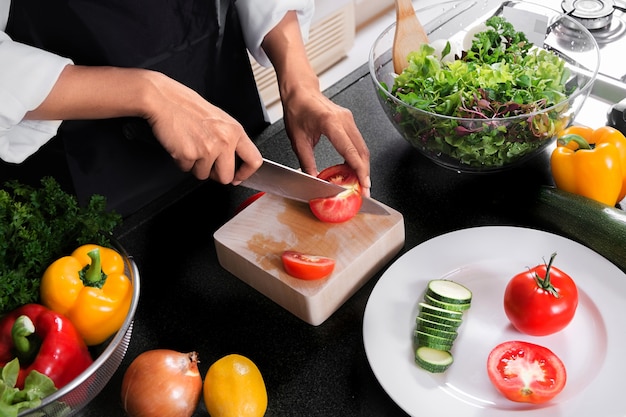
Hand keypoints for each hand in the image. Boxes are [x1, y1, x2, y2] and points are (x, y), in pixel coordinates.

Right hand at [143, 72, 262, 182]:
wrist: (163, 99)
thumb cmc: (187, 106)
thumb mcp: (219, 119)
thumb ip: (229, 139)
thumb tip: (234, 161)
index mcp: (235, 131)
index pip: (253, 160)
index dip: (245, 173)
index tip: (238, 177)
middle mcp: (224, 141)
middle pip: (226, 177)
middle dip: (215, 174)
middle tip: (206, 162)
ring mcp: (207, 149)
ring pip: (204, 175)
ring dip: (195, 166)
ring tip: (190, 145)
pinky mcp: (189, 155)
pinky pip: (187, 169)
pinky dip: (182, 161)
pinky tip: (180, 144)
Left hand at [262, 11, 370, 196]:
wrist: (300, 91)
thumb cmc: (297, 109)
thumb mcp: (297, 140)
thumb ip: (307, 162)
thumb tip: (314, 179)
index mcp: (330, 123)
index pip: (350, 151)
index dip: (359, 170)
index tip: (364, 184)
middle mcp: (344, 120)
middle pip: (362, 151)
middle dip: (364, 172)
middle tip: (363, 190)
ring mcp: (349, 119)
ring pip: (363, 147)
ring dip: (363, 165)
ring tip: (359, 182)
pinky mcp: (349, 121)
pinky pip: (358, 142)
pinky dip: (358, 157)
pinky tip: (354, 168)